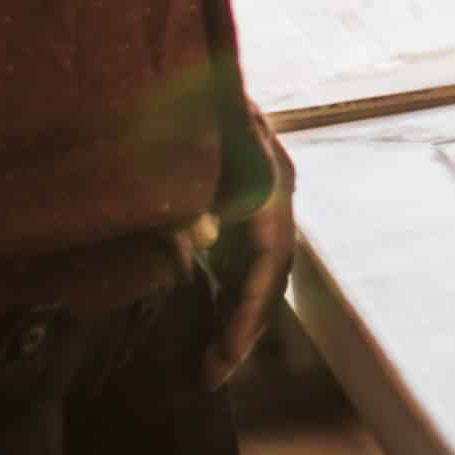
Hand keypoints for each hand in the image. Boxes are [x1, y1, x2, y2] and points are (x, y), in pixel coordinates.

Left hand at [190, 103, 294, 385]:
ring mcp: (260, 210)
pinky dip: (228, 305)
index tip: (228, 350)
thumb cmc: (183, 108)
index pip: (272, 258)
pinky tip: (208, 336)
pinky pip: (243, 269)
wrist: (191, 79)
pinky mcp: (240, 217)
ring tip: (208, 369)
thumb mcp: (180, 148)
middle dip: (244, 328)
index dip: (251, 307)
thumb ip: (189, 190)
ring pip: (258, 277)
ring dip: (237, 323)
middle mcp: (274, 199)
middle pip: (270, 276)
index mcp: (270, 183)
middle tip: (212, 375)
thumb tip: (200, 238)